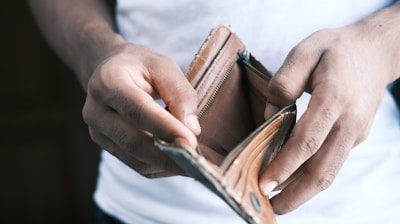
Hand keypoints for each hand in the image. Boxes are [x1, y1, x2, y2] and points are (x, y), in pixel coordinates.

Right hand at [82, 43, 200, 177]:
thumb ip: (180, 94)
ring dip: (167, 165)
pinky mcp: (106, 146)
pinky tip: (179, 161)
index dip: (165, 128)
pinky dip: (161, 167)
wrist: (110, 71)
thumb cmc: (141, 66)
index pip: (138, 110)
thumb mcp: (164, 67)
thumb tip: (192, 130)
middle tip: (198, 163)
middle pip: (133, 142)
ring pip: (136, 160)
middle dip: (168, 156)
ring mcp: (97, 132)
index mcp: (108, 81)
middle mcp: (96, 110)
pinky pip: (137, 165)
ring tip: (194, 164)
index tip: (191, 143)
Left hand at [259, 6, 399, 213]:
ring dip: (303, 191)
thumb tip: (270, 116)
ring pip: (329, 171)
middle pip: (323, 169)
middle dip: (295, 194)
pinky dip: (311, 175)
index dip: (285, 165)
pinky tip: (292, 179)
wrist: (375, 52)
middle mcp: (349, 122)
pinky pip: (331, 161)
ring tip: (278, 202)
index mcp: (334, 98)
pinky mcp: (355, 137)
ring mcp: (355, 132)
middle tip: (269, 208)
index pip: (308, 140)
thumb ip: (284, 82)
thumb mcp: (305, 51)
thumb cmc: (335, 50)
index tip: (264, 183)